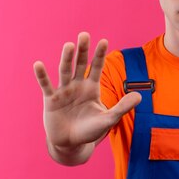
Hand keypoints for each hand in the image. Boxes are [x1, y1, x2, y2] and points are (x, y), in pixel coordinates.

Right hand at [33, 32, 140, 150]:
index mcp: (91, 87)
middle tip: (84, 34)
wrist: (71, 144)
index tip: (103, 40)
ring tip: (69, 45)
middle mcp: (77, 85)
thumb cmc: (90, 130)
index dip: (99, 55)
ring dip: (66, 58)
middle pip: (80, 64)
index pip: (96, 67)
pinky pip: (46, 86)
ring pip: (65, 71)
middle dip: (83, 50)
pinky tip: (38, 65)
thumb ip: (122, 107)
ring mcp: (63, 91)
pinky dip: (42, 76)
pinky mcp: (51, 100)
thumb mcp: (108, 119)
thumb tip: (140, 96)